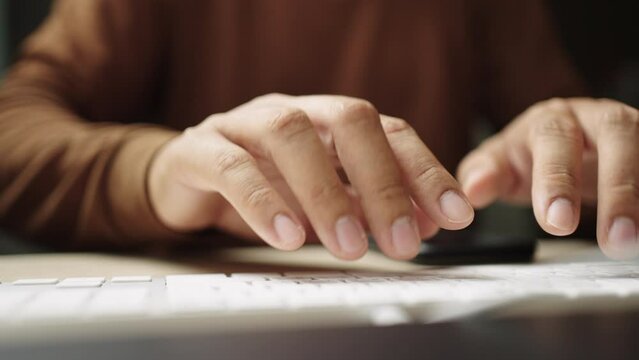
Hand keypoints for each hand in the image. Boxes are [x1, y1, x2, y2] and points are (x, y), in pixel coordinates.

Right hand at [149, 94, 473, 259]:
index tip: (455, 216)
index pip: (389, 131)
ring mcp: (244, 124)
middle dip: (382, 181)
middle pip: (348, 121)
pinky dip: (264, 201)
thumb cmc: (262, 186)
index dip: (425, 170)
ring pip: (290, 136)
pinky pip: (232, 166)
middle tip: (402, 241)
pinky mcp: (200, 149)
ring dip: (326, 193)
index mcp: (327, 121)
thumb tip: (424, 225)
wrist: (184, 180)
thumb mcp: (323, 199)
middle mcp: (292, 112)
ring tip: (349, 247)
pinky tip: (288, 236)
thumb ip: (367, 205)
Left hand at [458, 98, 638, 259]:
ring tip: (634, 242)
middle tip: (613, 240)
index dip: (557, 179)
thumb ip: (484, 175)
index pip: (553, 140)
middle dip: (617, 189)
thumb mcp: (501, 164)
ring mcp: (631, 130)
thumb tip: (472, 191)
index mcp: (550, 120)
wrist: (562, 146)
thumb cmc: (529, 156)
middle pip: (617, 136)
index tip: (556, 221)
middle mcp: (596, 118)